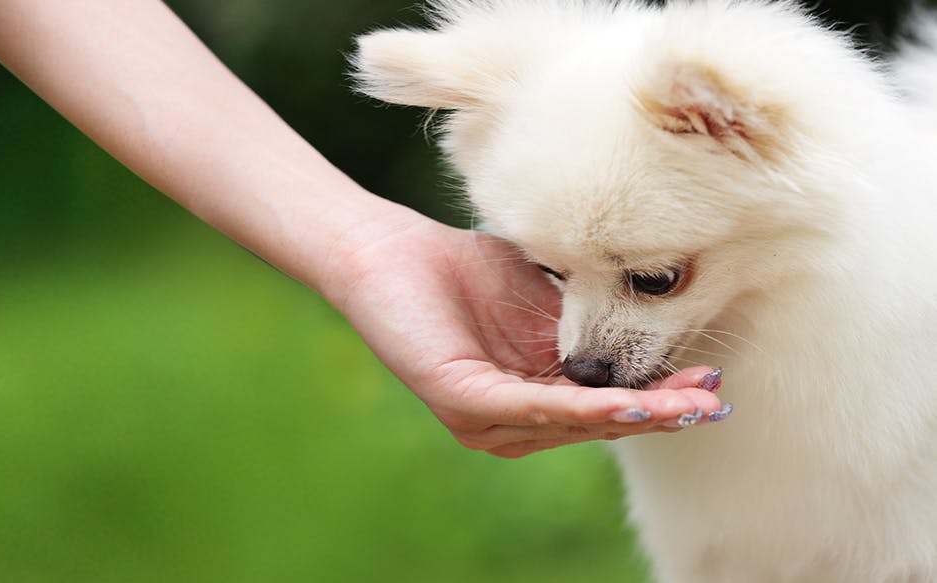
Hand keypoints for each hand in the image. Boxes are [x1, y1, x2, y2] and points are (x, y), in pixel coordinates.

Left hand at [323, 208, 724, 457]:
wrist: (393, 249)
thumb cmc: (466, 268)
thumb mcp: (550, 296)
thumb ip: (598, 317)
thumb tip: (664, 321)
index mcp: (536, 395)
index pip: (607, 407)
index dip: (661, 400)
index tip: (714, 384)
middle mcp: (512, 419)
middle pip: (597, 423)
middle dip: (661, 413)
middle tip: (714, 402)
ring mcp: (484, 418)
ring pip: (571, 421)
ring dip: (633, 415)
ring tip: (685, 407)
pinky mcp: (461, 401)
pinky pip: (529, 407)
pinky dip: (582, 408)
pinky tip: (626, 404)